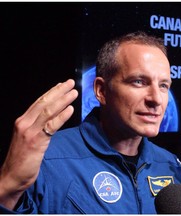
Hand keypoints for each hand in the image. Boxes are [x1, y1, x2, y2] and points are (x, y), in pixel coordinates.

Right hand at [0, 79, 77, 208]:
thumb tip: (53, 117)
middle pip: (44, 102)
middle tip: (71, 83)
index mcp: (23, 120)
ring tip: (74, 93)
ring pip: (48, 111)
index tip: (61, 84)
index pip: (39, 102)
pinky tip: (70, 109)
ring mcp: (30, 131)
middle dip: (59, 91)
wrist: (13, 176)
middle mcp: (24, 122)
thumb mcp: (29, 137)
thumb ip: (38, 126)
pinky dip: (62, 116)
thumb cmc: (23, 158)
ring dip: (63, 100)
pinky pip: (51, 126)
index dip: (51, 92)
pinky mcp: (36, 141)